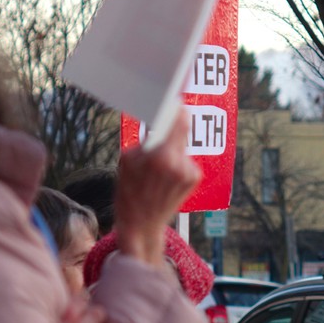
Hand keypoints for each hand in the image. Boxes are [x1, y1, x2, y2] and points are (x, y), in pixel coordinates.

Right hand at [115, 111, 200, 265]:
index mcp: (161, 156)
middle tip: (166, 120)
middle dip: (174, 124)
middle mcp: (180, 163)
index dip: (176, 108)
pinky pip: (186, 159)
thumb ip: (145, 139)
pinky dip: (178, 161)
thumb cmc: (130, 190)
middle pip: (183, 129)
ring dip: (173, 147)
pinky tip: (166, 175)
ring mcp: (190, 172)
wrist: (142, 224)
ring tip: (158, 166)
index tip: (174, 99)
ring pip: (183, 145)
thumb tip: (158, 120)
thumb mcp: (128, 160)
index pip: (177, 120)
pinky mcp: (195, 178)